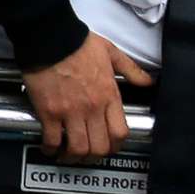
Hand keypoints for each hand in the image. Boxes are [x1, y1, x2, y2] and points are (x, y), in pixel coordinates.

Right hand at [19, 31, 151, 161]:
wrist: (49, 36)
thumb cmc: (77, 42)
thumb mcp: (111, 52)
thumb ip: (131, 70)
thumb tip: (147, 81)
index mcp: (109, 95)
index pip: (120, 133)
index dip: (114, 146)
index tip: (108, 147)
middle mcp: (92, 107)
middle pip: (99, 147)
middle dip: (94, 157)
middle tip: (86, 156)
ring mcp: (70, 111)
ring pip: (78, 148)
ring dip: (72, 156)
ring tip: (66, 155)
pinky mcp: (49, 111)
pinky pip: (52, 139)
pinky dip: (50, 148)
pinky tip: (48, 147)